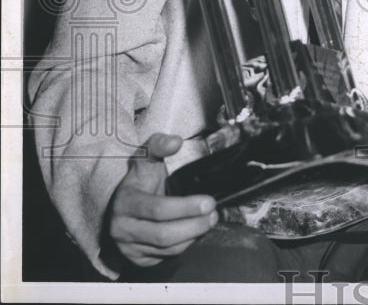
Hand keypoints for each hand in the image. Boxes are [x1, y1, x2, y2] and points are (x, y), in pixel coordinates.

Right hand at [107, 133, 217, 266]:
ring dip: (194, 235)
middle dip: (194, 225)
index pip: (157, 210)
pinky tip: (196, 232)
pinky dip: (185, 245)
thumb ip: (159, 146)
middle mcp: (122, 228)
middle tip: (213, 213)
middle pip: (163, 234)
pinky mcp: (138, 259)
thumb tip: (175, 141)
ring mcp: (129, 247)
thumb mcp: (146, 160)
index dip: (186, 207)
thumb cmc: (140, 181)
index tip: (209, 201)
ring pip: (167, 249)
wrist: (123, 203)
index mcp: (125, 202)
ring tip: (210, 220)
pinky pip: (166, 257)